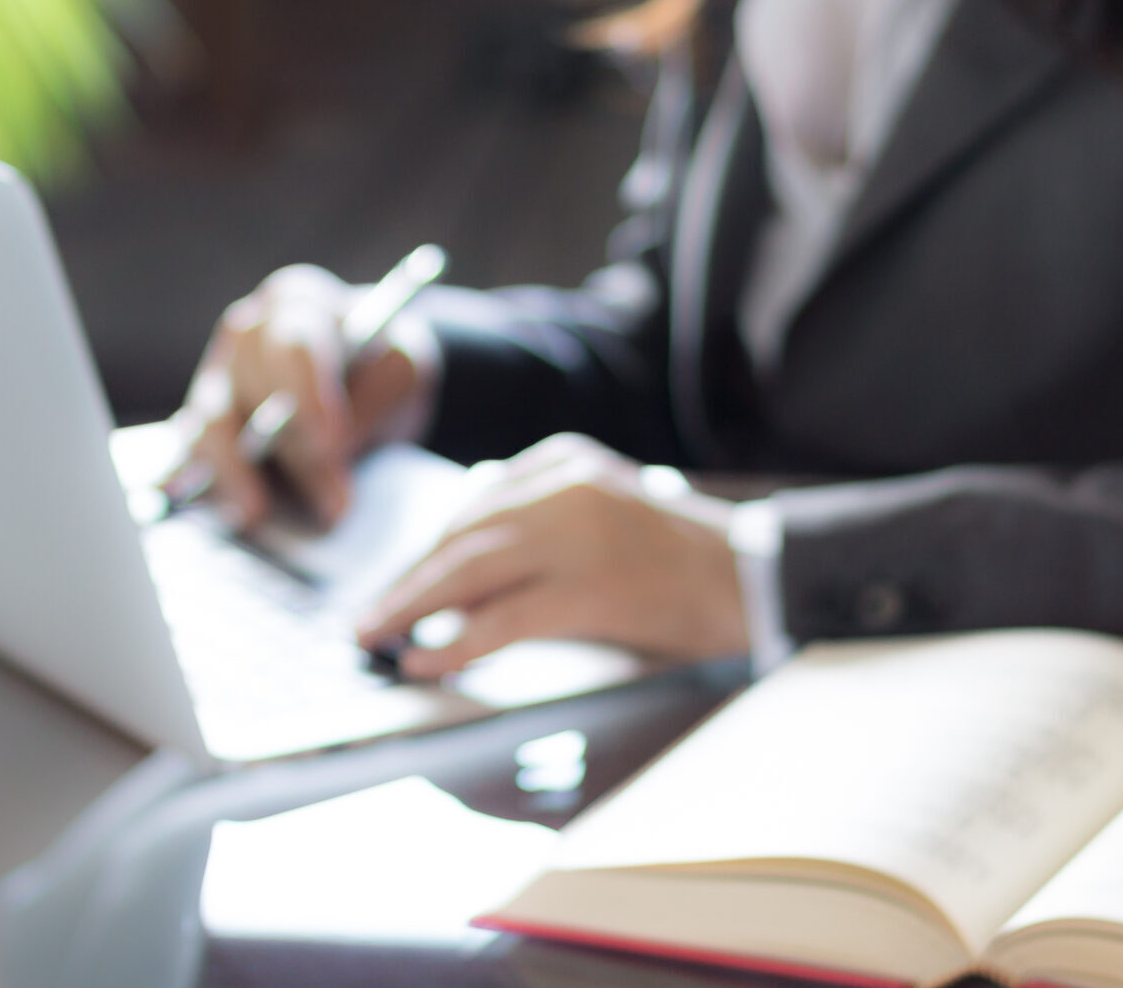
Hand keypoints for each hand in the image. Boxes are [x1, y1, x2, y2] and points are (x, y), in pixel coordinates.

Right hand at [171, 264, 421, 528]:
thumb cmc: (381, 368)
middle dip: (292, 451)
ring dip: (235, 472)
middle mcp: (247, 332)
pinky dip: (211, 484)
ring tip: (258, 514)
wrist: (365, 381)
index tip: (330, 443)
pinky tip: (234, 514)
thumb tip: (329, 455)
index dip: (308, 396)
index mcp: (298, 303)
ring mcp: (218, 376)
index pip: (294, 345)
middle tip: (334, 503)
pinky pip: (194, 454)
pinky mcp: (204, 423)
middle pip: (253, 389)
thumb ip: (370, 405)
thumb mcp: (401, 373)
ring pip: (210, 422)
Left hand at [355, 434, 749, 678]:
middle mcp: (564, 486)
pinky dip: (455, 642)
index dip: (427, 553)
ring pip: (468, 571)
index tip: (395, 585)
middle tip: (367, 617)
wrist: (755, 579)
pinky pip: (503, 618)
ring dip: (411, 608)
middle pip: (461, 535)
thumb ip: (537, 509)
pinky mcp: (589, 588)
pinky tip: (424, 660)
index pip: (472, 506)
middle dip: (408, 580)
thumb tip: (464, 524)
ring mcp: (576, 534)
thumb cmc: (678, 556)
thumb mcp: (603, 507)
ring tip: (375, 637)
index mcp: (563, 461)